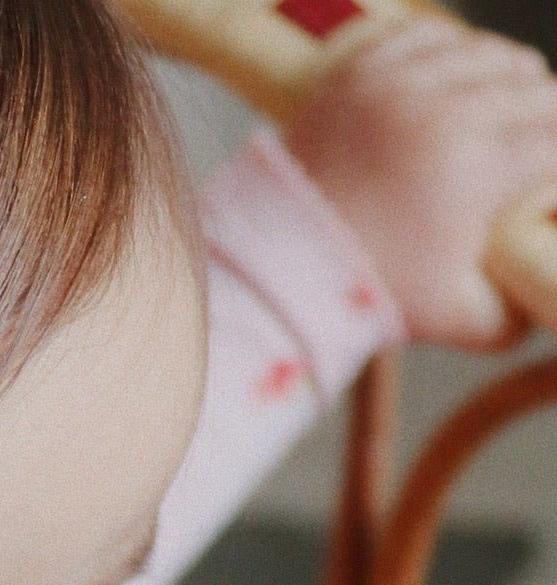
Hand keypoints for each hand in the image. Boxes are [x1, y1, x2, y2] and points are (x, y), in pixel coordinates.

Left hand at [285, 18, 556, 348]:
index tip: (553, 171)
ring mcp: (398, 84)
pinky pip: (424, 36)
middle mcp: (443, 112)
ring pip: (484, 51)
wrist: (282, 269)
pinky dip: (450, 49)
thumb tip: (539, 298)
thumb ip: (514, 315)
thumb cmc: (371, 295)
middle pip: (529, 87)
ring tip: (516, 88)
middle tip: (542, 130)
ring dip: (508, 71)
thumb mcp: (458, 321)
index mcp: (478, 168)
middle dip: (545, 111)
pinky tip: (460, 67)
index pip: (555, 140)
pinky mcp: (359, 71)